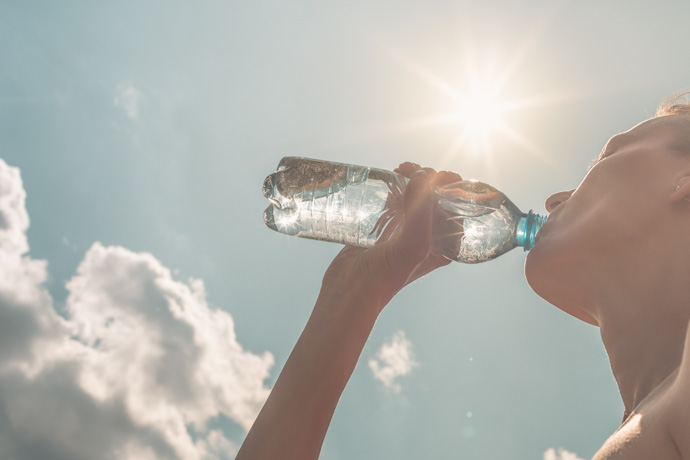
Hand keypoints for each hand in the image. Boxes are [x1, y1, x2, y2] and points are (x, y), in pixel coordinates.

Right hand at [318, 162, 462, 312]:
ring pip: (415, 196)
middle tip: (411, 170)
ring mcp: (405, 231)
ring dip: (412, 178)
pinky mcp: (384, 228)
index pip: (456, 207)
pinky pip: (395, 201)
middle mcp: (428, 237)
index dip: (449, 186)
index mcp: (444, 244)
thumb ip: (421, 210)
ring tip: (400, 170)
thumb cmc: (384, 276)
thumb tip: (422, 175)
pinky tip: (389, 179)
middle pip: (435, 197)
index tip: (433, 174)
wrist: (349, 291)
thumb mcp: (412, 245)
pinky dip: (395, 187)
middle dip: (428, 178)